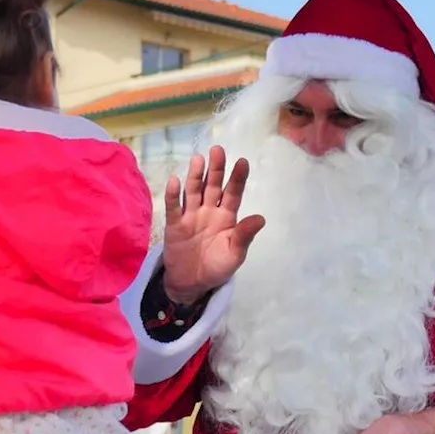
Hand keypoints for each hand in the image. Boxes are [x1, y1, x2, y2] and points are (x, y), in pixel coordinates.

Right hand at [162, 145, 262, 303]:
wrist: (192, 284)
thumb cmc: (217, 267)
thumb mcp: (235, 254)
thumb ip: (244, 236)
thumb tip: (261, 218)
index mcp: (227, 217)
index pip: (233, 193)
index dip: (237, 178)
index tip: (242, 162)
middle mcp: (209, 211)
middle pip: (212, 186)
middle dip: (216, 169)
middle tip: (218, 150)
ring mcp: (191, 216)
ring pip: (193, 191)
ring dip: (195, 176)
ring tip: (198, 159)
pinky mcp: (175, 224)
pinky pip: (174, 207)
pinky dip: (173, 194)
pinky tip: (175, 180)